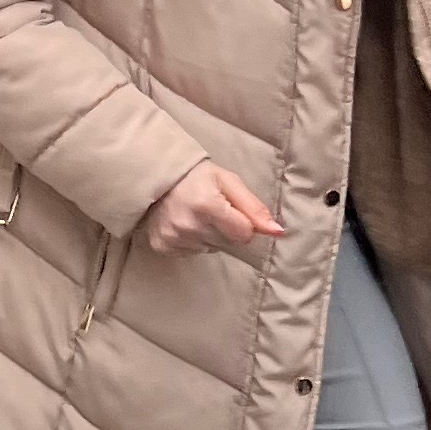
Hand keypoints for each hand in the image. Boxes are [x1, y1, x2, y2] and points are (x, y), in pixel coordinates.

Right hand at [143, 161, 279, 256]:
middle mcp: (189, 225)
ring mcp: (174, 238)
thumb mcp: (228, 182)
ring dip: (209, 235)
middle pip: (228, 243)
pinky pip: (191, 252)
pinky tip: (183, 224)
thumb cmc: (195, 177)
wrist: (153, 178)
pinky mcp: (162, 246)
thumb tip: (277, 231)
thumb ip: (254, 207)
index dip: (242, 223)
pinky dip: (192, 241)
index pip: (244, 234)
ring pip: (211, 248)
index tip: (231, 211)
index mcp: (207, 205)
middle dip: (226, 229)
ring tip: (195, 216)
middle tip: (211, 210)